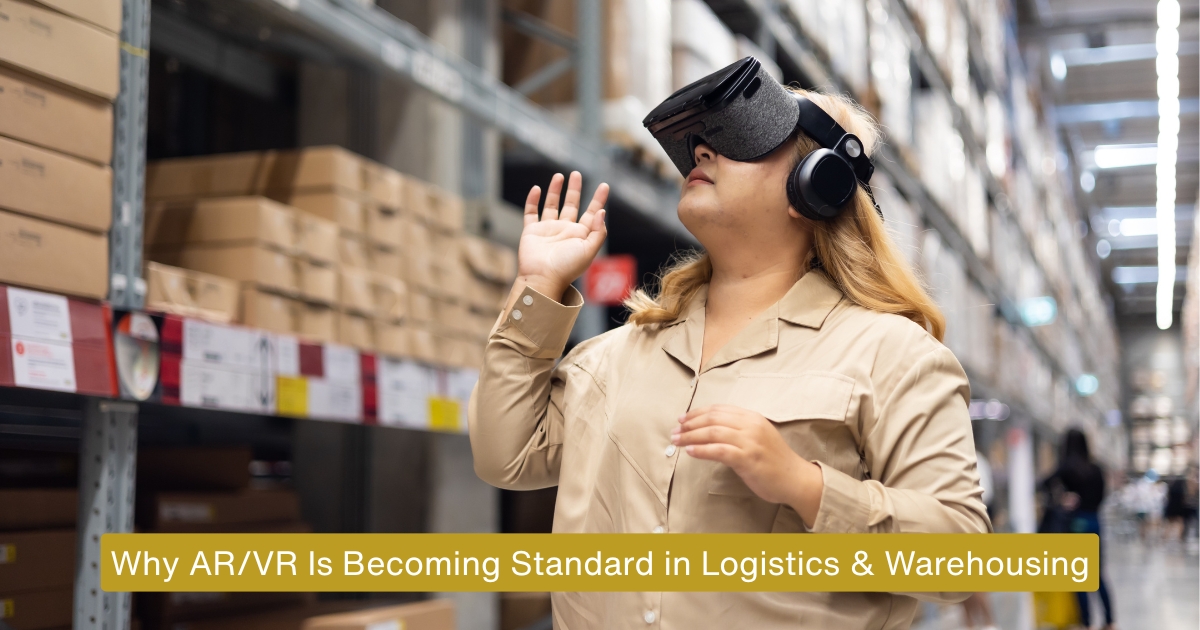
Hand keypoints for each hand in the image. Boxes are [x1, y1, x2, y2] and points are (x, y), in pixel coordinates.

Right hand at [517, 172, 608, 300]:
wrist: (541, 278)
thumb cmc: (566, 267)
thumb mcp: (588, 251)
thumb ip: (597, 232)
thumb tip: (601, 212)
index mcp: (580, 235)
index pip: (591, 213)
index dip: (598, 199)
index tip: (604, 185)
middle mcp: (565, 230)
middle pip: (571, 205)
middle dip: (575, 189)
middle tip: (576, 174)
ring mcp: (548, 230)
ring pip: (552, 205)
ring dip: (555, 191)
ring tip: (559, 176)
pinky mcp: (531, 231)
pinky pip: (531, 213)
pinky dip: (532, 201)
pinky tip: (537, 189)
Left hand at [673, 404, 823, 524]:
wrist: (796, 479)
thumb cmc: (775, 461)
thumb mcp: (758, 437)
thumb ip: (738, 430)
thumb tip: (709, 431)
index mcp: (752, 417)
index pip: (719, 409)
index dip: (697, 412)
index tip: (682, 419)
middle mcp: (751, 425)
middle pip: (713, 418)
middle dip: (690, 424)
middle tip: (675, 431)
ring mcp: (750, 441)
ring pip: (713, 432)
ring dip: (691, 436)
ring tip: (677, 441)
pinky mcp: (748, 458)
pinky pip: (719, 450)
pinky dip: (702, 450)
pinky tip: (691, 452)